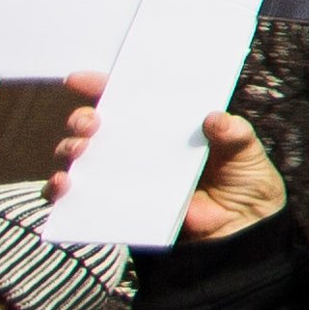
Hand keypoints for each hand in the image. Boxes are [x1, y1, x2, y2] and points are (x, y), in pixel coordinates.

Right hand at [48, 71, 285, 246]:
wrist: (244, 229)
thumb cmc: (244, 180)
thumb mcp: (246, 151)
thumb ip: (234, 134)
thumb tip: (214, 118)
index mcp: (166, 126)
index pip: (128, 99)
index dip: (101, 86)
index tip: (79, 79)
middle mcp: (138, 147)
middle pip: (95, 127)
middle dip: (83, 120)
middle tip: (91, 123)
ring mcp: (124, 177)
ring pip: (80, 159)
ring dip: (70, 150)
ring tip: (80, 151)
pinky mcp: (119, 207)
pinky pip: (78, 200)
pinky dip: (63, 191)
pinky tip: (66, 186)